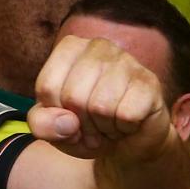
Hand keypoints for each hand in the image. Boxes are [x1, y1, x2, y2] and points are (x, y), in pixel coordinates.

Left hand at [29, 32, 175, 162]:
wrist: (130, 142)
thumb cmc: (87, 127)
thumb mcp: (53, 128)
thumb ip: (41, 124)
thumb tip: (66, 122)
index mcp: (69, 48)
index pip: (47, 87)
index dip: (56, 114)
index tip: (69, 117)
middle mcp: (98, 46)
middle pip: (74, 97)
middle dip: (82, 124)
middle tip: (93, 125)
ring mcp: (127, 60)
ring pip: (101, 106)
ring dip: (103, 128)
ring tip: (109, 123)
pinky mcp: (148, 82)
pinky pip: (126, 115)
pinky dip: (124, 128)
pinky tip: (128, 122)